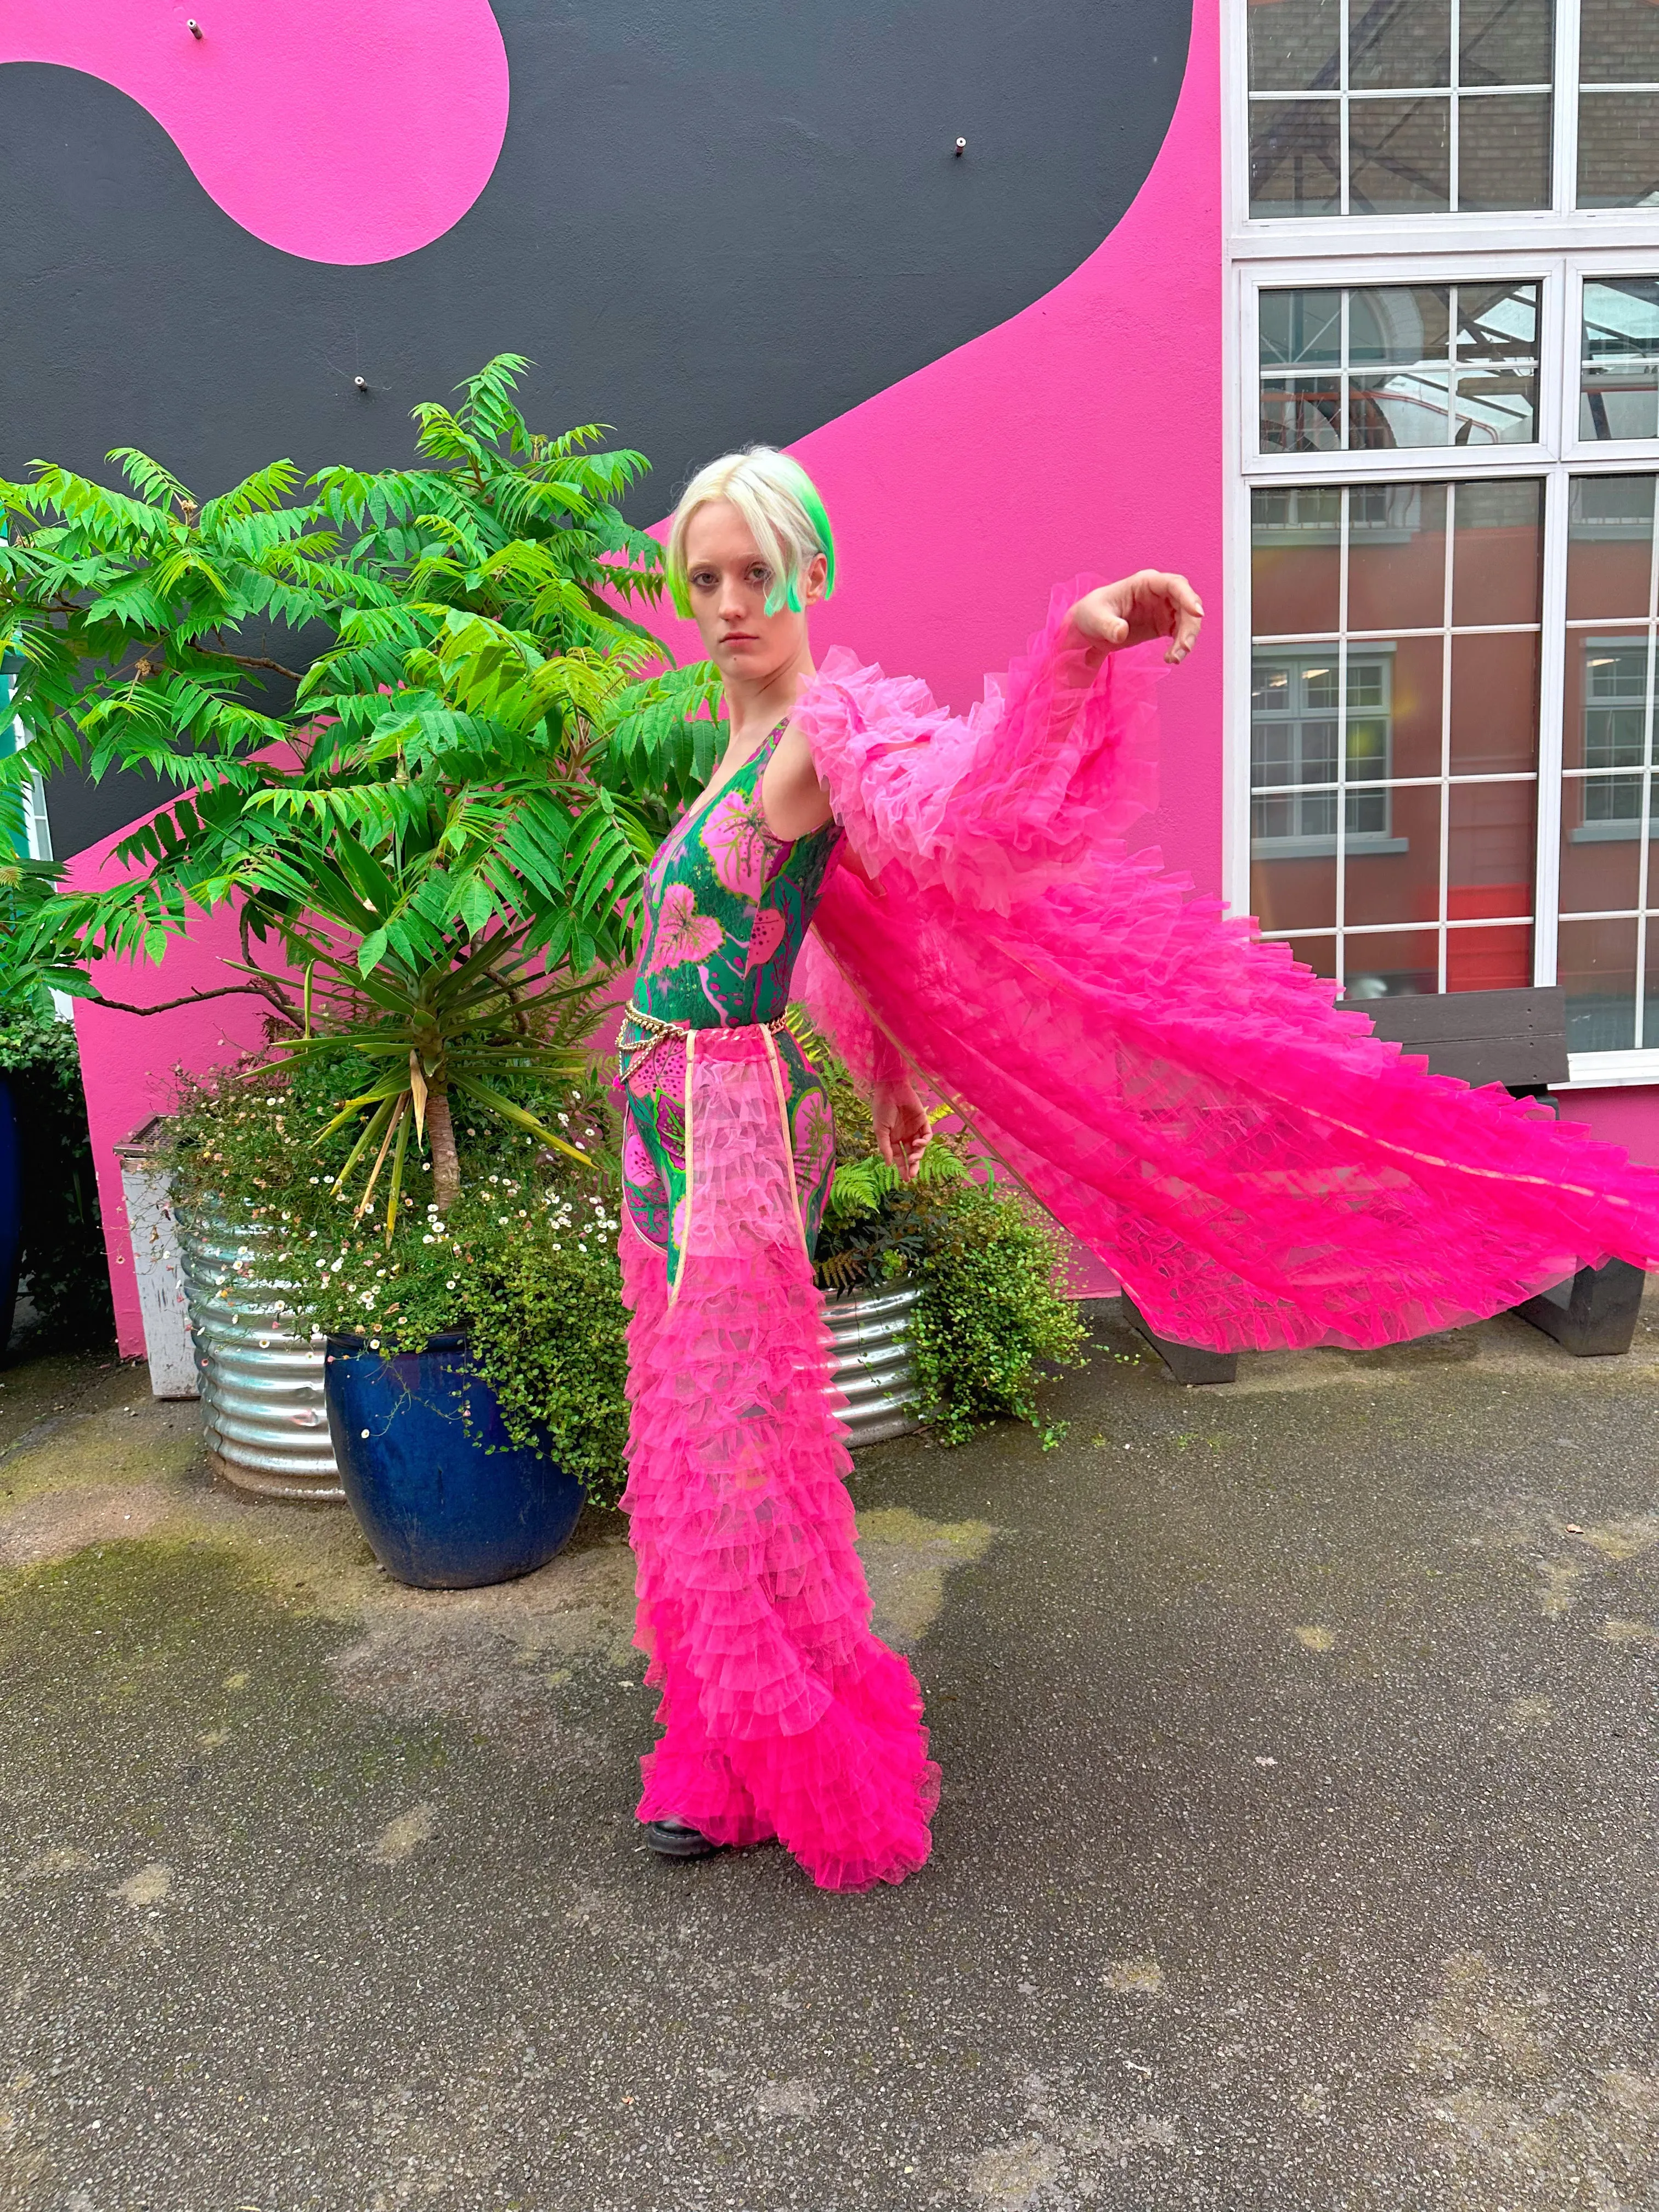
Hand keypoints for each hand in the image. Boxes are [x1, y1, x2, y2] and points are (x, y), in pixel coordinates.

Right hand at [873, 1077, 929, 1181]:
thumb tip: (889, 1165)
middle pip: (910, 1154)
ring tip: (913, 1158)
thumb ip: (885, 1147)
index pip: (898, 1157)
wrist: (891, 1089)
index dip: (902, 1168)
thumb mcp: (880, 1130)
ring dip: (918, 1155)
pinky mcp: (923, 1121)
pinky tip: (917, 1144)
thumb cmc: (882, 1108)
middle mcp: (904, 1135)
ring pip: (919, 1147)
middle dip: (912, 1166)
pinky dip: (924, 1142)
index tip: (905, 1179)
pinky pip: (926, 1135)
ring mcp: (914, 1128)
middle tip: (912, 1175)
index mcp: (892, 1138)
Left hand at [1067, 570, 1203, 663]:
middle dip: (1190, 626)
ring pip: (1187, 621)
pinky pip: (1180, 634)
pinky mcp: (1163, 625)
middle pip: (1187, 604)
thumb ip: (1108, 625)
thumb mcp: (1095, 618)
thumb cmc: (1091, 614)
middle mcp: (1159, 593)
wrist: (1088, 628)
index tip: (1198, 613)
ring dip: (1186, 640)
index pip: (1174, 584)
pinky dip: (1180, 647)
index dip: (1189, 597)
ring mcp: (1163, 609)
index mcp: (1145, 583)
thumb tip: (1121, 633)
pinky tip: (1171, 659)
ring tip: (1174, 658)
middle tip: (1184, 647)